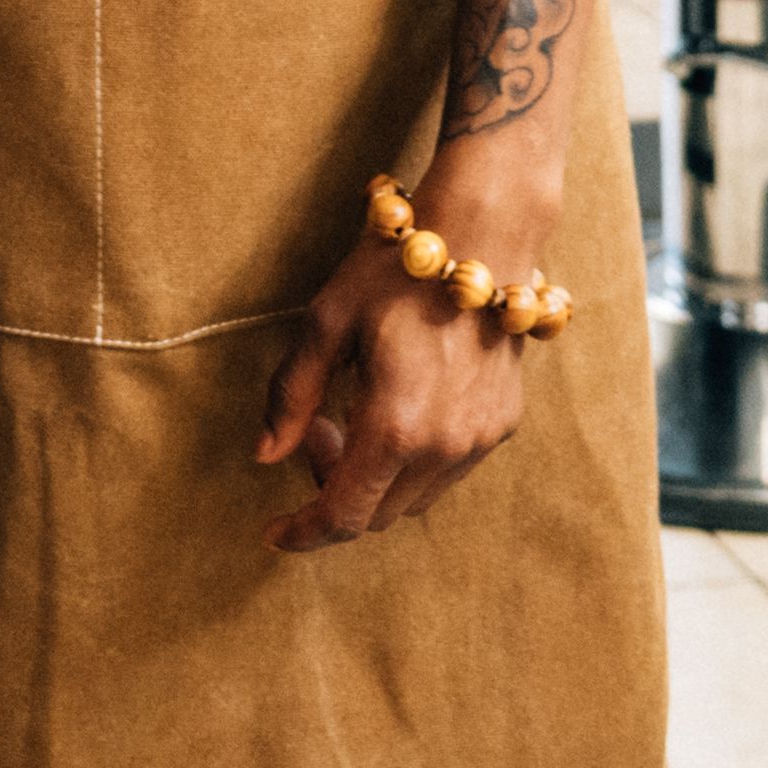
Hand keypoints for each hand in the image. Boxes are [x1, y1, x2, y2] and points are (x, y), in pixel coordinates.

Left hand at [255, 125, 554, 553]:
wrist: (482, 235)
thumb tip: (265, 454)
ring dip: (375, 477)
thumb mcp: (325, 323)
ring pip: (414, 497)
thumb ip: (292, 396)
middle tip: (316, 430)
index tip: (274, 531)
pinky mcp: (502, 424)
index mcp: (396, 426)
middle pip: (378, 514)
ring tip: (354, 412)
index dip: (303, 532)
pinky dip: (412, 460)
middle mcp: (446, 446)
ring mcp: (480, 439)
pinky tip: (398, 406)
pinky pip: (447, 470)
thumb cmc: (393, 271)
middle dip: (335, 490)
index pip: (344, 516)